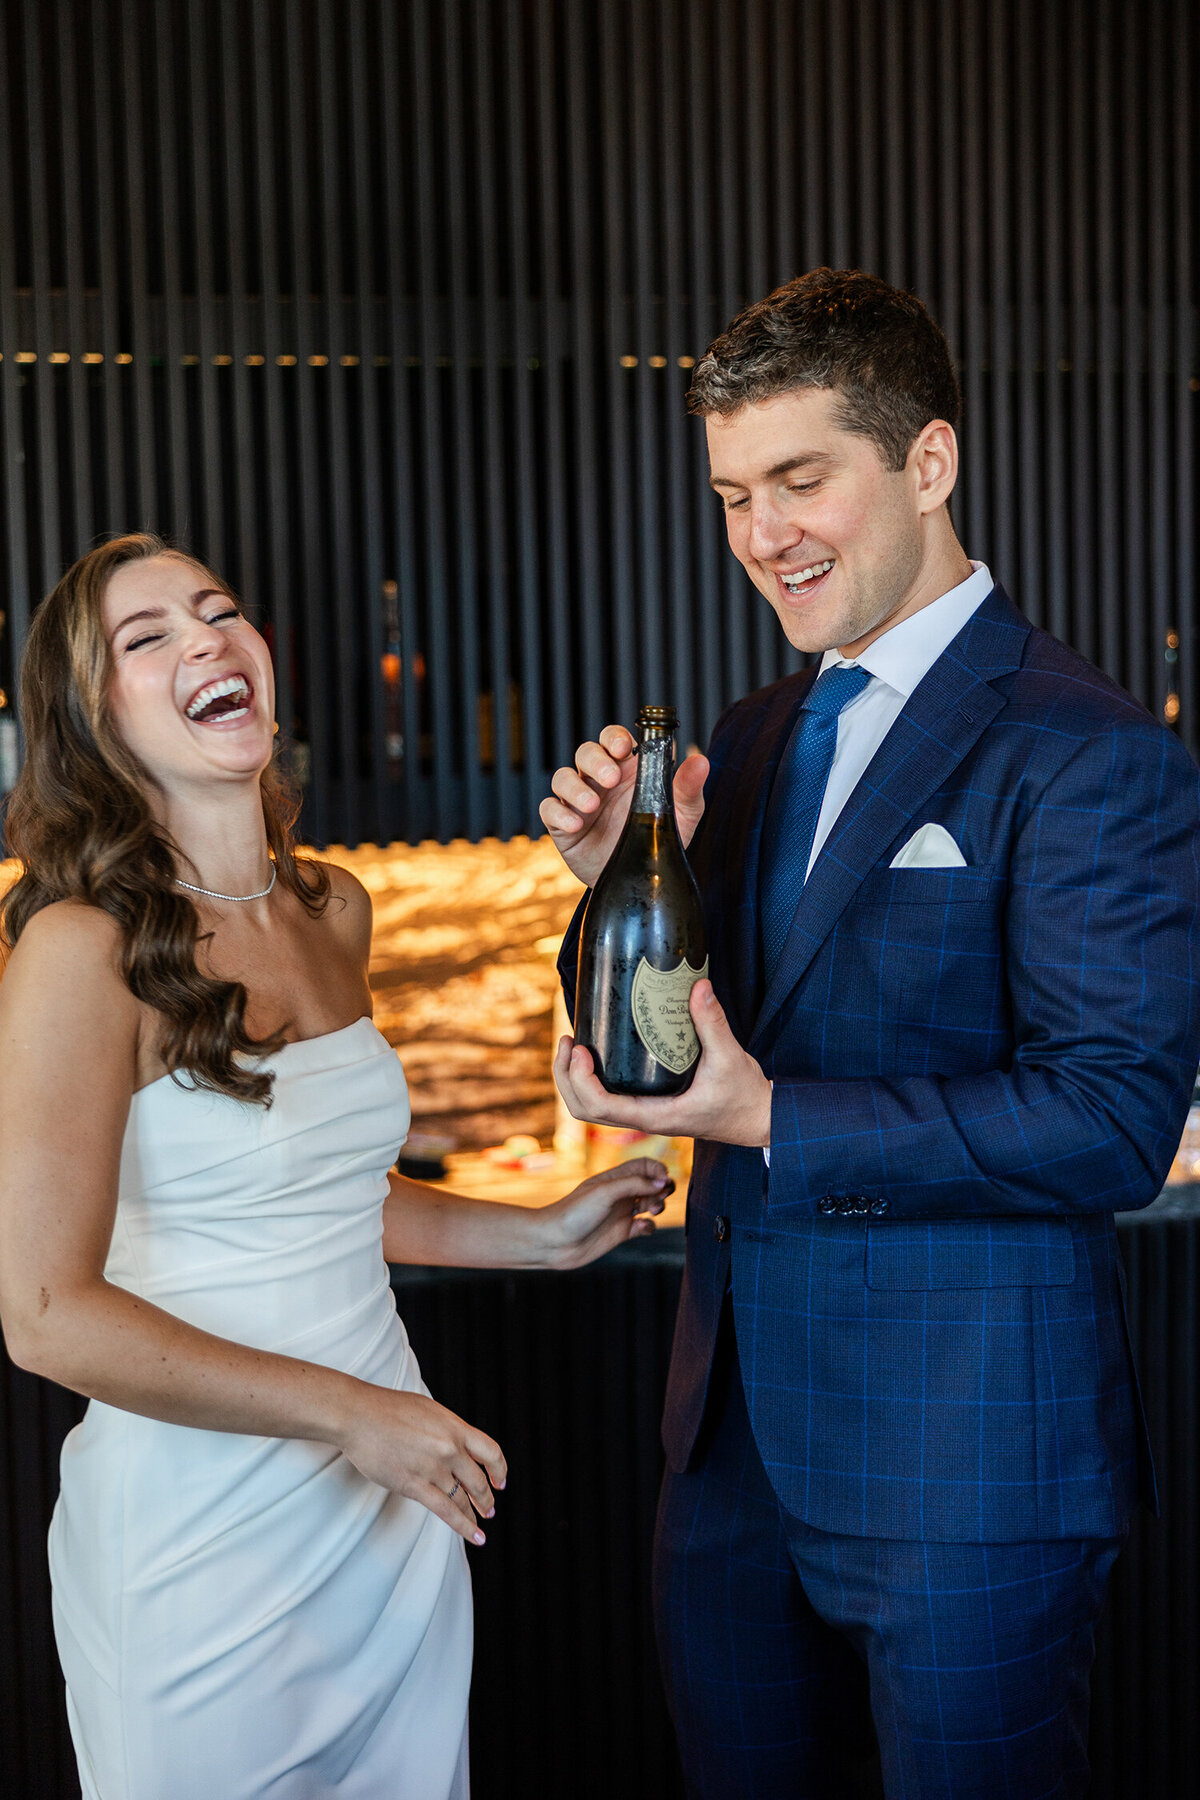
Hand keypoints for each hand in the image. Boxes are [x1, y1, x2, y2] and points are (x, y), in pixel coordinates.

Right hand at [337, 1385, 506, 1545]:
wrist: (359, 1416)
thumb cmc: (389, 1409)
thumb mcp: (429, 1411)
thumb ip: (447, 1429)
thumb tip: (458, 1444)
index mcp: (455, 1427)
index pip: (491, 1452)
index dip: (499, 1470)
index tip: (500, 1481)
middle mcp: (450, 1448)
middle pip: (479, 1480)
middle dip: (486, 1498)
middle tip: (489, 1508)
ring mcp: (433, 1468)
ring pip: (463, 1499)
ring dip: (475, 1514)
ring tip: (481, 1524)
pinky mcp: (414, 1485)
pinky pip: (446, 1511)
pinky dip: (464, 1526)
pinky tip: (475, 1536)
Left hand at [535, 1156, 672, 1269]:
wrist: (554, 1242)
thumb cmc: (574, 1212)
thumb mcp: (604, 1192)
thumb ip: (634, 1184)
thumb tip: (663, 1182)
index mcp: (615, 1177)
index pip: (645, 1166)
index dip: (658, 1170)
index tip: (663, 1180)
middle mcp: (620, 1193)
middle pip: (652, 1184)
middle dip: (662, 1188)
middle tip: (659, 1197)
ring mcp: (621, 1213)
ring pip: (652, 1204)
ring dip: (659, 1205)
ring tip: (652, 1211)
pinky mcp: (622, 1232)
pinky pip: (645, 1226)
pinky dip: (650, 1226)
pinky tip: (641, 1227)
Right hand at [539, 724, 708, 886]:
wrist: (640, 882)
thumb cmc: (659, 840)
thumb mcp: (682, 815)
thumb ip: (689, 789)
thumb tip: (700, 761)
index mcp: (627, 770)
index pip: (614, 739)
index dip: (615, 738)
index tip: (623, 748)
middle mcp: (600, 781)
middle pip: (585, 752)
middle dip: (595, 760)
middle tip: (611, 778)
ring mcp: (579, 802)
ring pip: (563, 777)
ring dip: (575, 787)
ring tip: (592, 805)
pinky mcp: (562, 825)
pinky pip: (549, 809)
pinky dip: (559, 814)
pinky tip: (576, 824)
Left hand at [554, 980, 771, 1148]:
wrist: (759, 1118)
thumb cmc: (744, 1095)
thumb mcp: (730, 1057)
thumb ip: (712, 1022)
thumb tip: (698, 986)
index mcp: (656, 1116)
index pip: (602, 1108)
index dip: (581, 1080)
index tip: (580, 1049)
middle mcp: (644, 1119)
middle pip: (584, 1111)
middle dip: (566, 1077)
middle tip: (567, 1040)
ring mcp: (643, 1115)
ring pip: (591, 1109)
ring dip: (573, 1080)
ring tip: (572, 1045)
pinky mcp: (649, 1106)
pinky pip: (607, 1100)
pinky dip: (590, 1081)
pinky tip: (595, 1054)